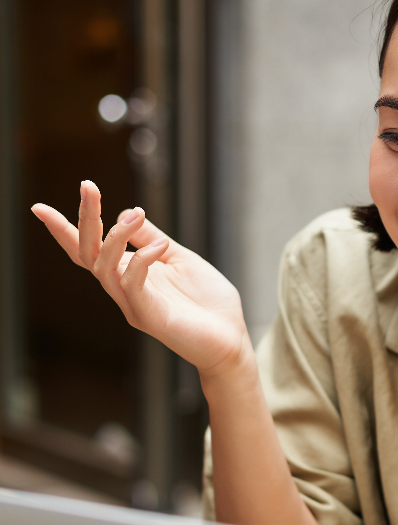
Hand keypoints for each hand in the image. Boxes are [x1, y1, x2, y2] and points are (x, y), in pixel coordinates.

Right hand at [32, 180, 249, 378]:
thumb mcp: (178, 257)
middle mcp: (124, 290)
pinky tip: (160, 245)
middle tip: (88, 187)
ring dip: (116, 236)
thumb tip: (127, 211)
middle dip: (84, 219)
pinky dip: (142, 260)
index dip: (64, 230)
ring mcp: (133, 305)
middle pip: (88, 254)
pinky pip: (132, 285)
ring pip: (104, 268)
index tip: (39, 207)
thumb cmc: (207, 301)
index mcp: (129, 274)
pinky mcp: (149, 317)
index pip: (88, 251)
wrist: (231, 338)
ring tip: (137, 215)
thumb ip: (152, 238)